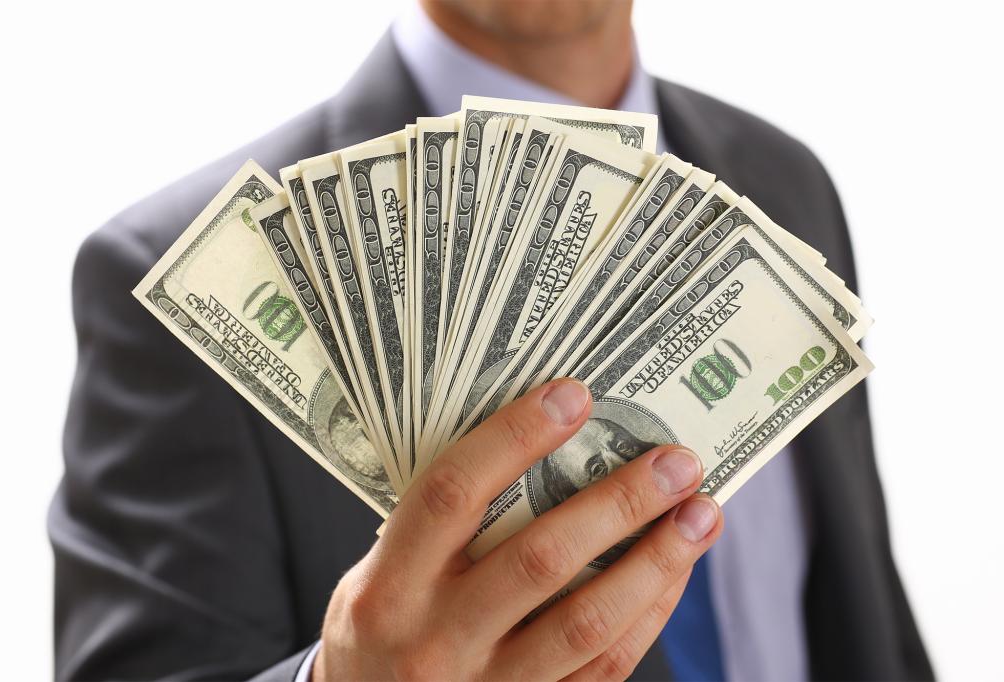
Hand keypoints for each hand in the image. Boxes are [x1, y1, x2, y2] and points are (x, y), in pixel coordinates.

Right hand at [314, 378, 722, 680]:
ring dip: (655, 562)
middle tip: (675, 461)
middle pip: (539, 559)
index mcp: (388, 588)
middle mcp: (435, 641)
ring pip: (586, 622)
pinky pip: (603, 667)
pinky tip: (674, 571)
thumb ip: (438, 528)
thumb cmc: (381, 632)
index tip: (574, 396)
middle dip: (617, 503)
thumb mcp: (379, 576)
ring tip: (701, 513)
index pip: (453, 494)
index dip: (515, 438)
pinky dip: (648, 612)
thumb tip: (537, 448)